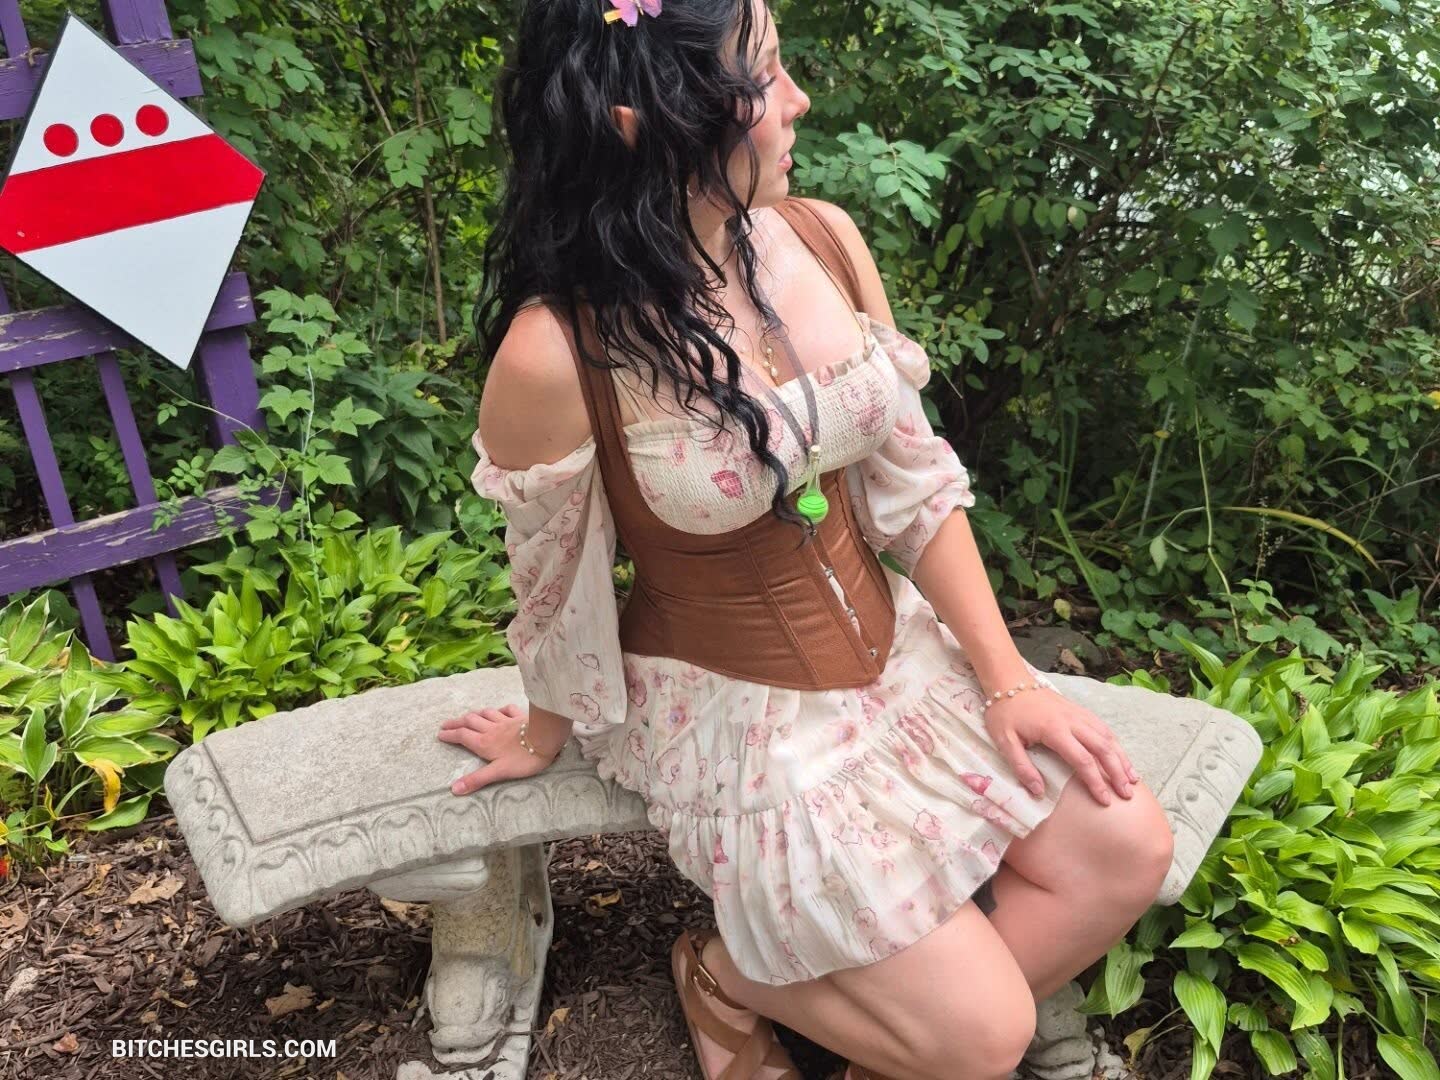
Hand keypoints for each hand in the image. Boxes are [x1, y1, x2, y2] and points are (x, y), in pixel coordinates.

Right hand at [438, 703, 557, 794]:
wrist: (546, 739)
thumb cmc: (523, 758)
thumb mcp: (499, 772)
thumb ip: (477, 779)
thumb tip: (454, 789)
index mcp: (484, 743)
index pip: (462, 736)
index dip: (450, 735)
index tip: (440, 734)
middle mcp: (492, 729)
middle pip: (470, 722)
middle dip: (456, 722)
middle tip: (445, 724)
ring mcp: (505, 720)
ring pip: (485, 714)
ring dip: (474, 714)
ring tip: (467, 716)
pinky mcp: (519, 716)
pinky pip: (506, 709)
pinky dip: (499, 709)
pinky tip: (498, 710)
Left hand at [983, 688, 1139, 805]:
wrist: (1008, 680)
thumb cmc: (1004, 713)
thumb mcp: (1004, 741)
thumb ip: (1021, 767)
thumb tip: (1038, 792)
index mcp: (1054, 730)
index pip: (1082, 760)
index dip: (1095, 782)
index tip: (1104, 801)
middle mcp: (1072, 721)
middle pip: (1102, 748)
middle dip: (1117, 772)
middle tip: (1126, 794)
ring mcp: (1078, 713)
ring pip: (1107, 737)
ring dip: (1122, 758)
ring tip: (1132, 779)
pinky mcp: (1079, 710)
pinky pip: (1102, 727)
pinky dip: (1115, 743)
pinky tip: (1121, 756)